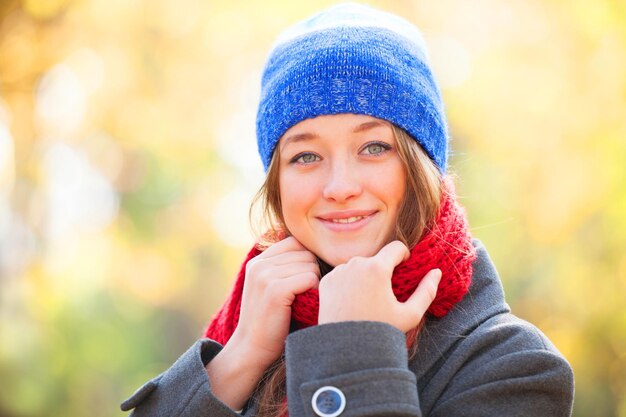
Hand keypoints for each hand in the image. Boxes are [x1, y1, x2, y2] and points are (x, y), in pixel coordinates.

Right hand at [227, 236, 319, 367]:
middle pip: (305, 252)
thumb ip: (284, 268)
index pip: (295, 242)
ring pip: (310, 265)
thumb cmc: (270, 321)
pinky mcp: (275, 289)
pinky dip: (314, 291)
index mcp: (258, 262)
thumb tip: (315, 250)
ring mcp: (265, 276)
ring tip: (303, 300)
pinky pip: (310, 278)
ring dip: (314, 282)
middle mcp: (259, 264)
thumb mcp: (270, 287)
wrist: (252, 349)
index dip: (307, 259)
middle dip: (313, 271)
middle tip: (306, 294)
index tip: (305, 280)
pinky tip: (304, 304)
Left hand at [317, 240, 441, 331]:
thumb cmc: (380, 332)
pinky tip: (351, 303)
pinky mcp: (326, 281)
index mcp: (377, 268)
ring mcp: (338, 272)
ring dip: (364, 276)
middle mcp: (356, 264)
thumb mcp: (410, 315)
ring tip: (366, 300)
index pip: (396, 247)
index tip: (403, 266)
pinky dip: (348, 284)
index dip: (403, 255)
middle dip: (382, 270)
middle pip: (376, 258)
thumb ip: (427, 291)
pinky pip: (342, 275)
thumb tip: (436, 272)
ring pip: (358, 266)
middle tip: (383, 295)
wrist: (345, 349)